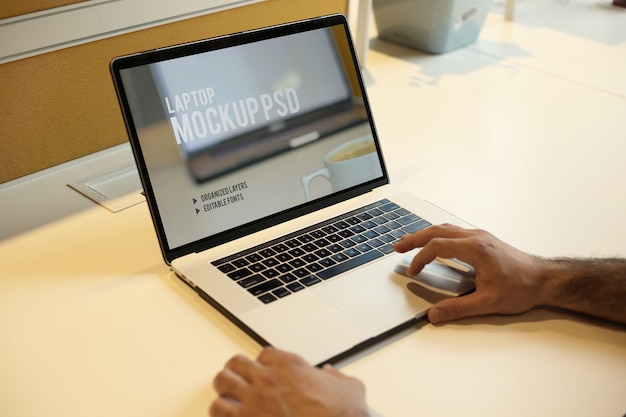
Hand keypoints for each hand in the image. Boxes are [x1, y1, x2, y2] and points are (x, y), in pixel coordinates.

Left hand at [210, 347, 370, 416]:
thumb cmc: (341, 415)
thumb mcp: (351, 388)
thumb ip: (338, 378)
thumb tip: (331, 375)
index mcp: (291, 365)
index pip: (264, 354)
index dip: (262, 363)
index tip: (264, 371)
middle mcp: (269, 378)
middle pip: (236, 362)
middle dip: (236, 371)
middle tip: (238, 379)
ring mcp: (255, 400)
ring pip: (222, 382)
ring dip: (223, 389)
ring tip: (226, 396)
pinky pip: (218, 410)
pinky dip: (219, 412)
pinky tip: (225, 416)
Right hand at [393, 224, 546, 322]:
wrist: (545, 279)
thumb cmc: (522, 287)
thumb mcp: (488, 302)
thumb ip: (458, 308)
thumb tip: (435, 315)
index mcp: (475, 248)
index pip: (437, 246)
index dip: (420, 258)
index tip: (412, 271)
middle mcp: (475, 237)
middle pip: (436, 231)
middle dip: (414, 239)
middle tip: (397, 247)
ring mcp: (480, 236)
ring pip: (445, 229)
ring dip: (424, 234)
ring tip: (409, 242)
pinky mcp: (483, 240)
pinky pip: (454, 231)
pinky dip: (437, 235)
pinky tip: (435, 242)